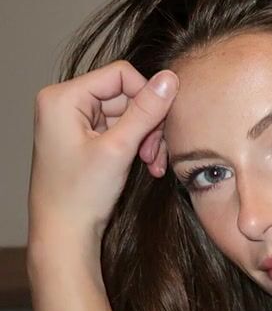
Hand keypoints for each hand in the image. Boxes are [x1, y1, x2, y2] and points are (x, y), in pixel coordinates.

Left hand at [28, 60, 178, 247]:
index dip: (146, 97)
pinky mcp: (83, 137)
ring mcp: (73, 121)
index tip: (160, 127)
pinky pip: (119, 129)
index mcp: (62, 98)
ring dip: (145, 138)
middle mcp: (64, 103)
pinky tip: (146, 165)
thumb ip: (146, 111)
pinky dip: (136, 145)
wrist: (64, 235)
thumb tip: (170, 79)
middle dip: (146, 124)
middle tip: (155, 154)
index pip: (120, 75)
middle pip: (124, 95)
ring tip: (153, 164)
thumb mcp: (118, 149)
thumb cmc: (80, 196)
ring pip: (127, 113)